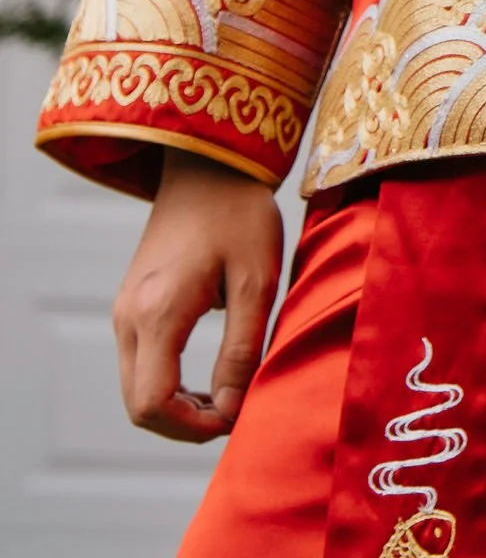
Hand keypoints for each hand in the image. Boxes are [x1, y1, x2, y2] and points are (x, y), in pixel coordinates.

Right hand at [113, 151, 282, 440]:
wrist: (208, 162)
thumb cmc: (239, 213)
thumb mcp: (256, 279)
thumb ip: (242, 347)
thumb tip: (230, 409)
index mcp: (158, 312)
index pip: (153, 404)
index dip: (193, 427)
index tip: (235, 416)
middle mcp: (129, 316)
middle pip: (139, 405)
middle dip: (184, 424)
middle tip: (233, 412)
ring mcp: (124, 310)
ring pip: (135, 388)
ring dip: (175, 407)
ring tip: (225, 397)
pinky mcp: (129, 304)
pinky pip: (139, 365)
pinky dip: (167, 384)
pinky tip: (206, 379)